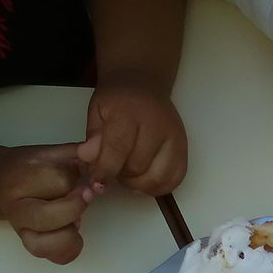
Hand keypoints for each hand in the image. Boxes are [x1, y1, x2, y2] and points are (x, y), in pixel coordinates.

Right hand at [0, 144, 90, 264]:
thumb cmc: (31, 167)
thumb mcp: (51, 152)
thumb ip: (77, 151)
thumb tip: (99, 147)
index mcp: (20, 177)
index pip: (59, 181)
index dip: (78, 180)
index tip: (81, 177)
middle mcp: (17, 207)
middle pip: (52, 215)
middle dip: (75, 206)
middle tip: (81, 197)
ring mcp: (22, 230)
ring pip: (51, 243)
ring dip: (71, 231)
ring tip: (72, 217)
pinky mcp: (31, 245)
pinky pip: (57, 257)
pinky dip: (70, 248)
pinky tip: (71, 232)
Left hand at [78, 70, 187, 194]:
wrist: (144, 84)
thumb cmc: (118, 100)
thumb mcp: (97, 112)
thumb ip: (93, 139)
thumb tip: (89, 161)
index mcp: (130, 113)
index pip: (118, 149)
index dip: (106, 171)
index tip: (97, 185)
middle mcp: (156, 125)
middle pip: (139, 167)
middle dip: (122, 176)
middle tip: (114, 171)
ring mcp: (174, 138)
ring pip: (159, 177)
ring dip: (140, 185)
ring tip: (129, 176)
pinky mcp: (184, 148)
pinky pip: (176, 178)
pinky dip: (160, 187)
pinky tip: (146, 181)